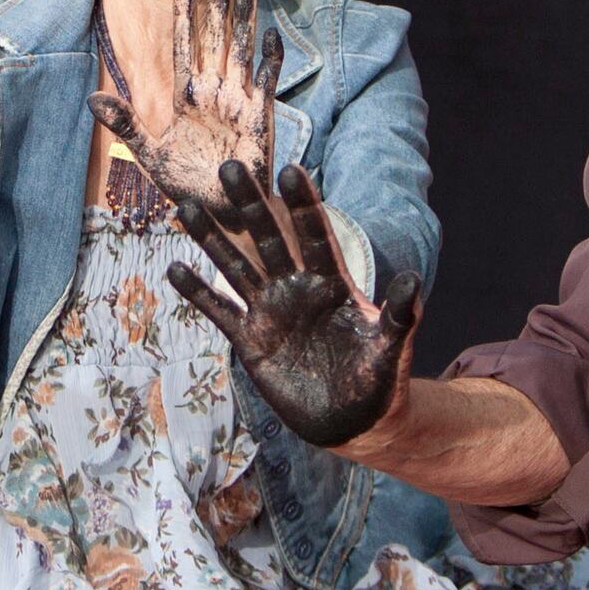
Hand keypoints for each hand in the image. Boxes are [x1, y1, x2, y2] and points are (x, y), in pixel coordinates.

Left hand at [87, 0, 281, 217]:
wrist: (220, 215)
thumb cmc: (188, 187)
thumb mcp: (150, 154)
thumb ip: (125, 124)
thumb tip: (91, 99)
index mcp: (186, 95)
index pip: (184, 43)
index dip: (185, 11)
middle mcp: (212, 92)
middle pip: (216, 37)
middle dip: (220, 3)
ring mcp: (237, 102)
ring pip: (240, 51)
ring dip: (245, 21)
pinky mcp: (259, 118)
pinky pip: (264, 81)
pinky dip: (268, 59)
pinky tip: (270, 35)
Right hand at [168, 160, 421, 448]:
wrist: (353, 422)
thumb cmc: (378, 382)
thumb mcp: (390, 349)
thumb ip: (399, 316)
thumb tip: (413, 280)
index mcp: (332, 284)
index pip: (315, 236)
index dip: (304, 206)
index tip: (290, 171)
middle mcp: (296, 288)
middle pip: (268, 239)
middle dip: (251, 205)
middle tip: (231, 167)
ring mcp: (270, 312)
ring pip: (236, 267)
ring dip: (212, 239)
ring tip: (187, 207)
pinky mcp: (251, 341)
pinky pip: (220, 312)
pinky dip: (198, 293)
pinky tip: (175, 269)